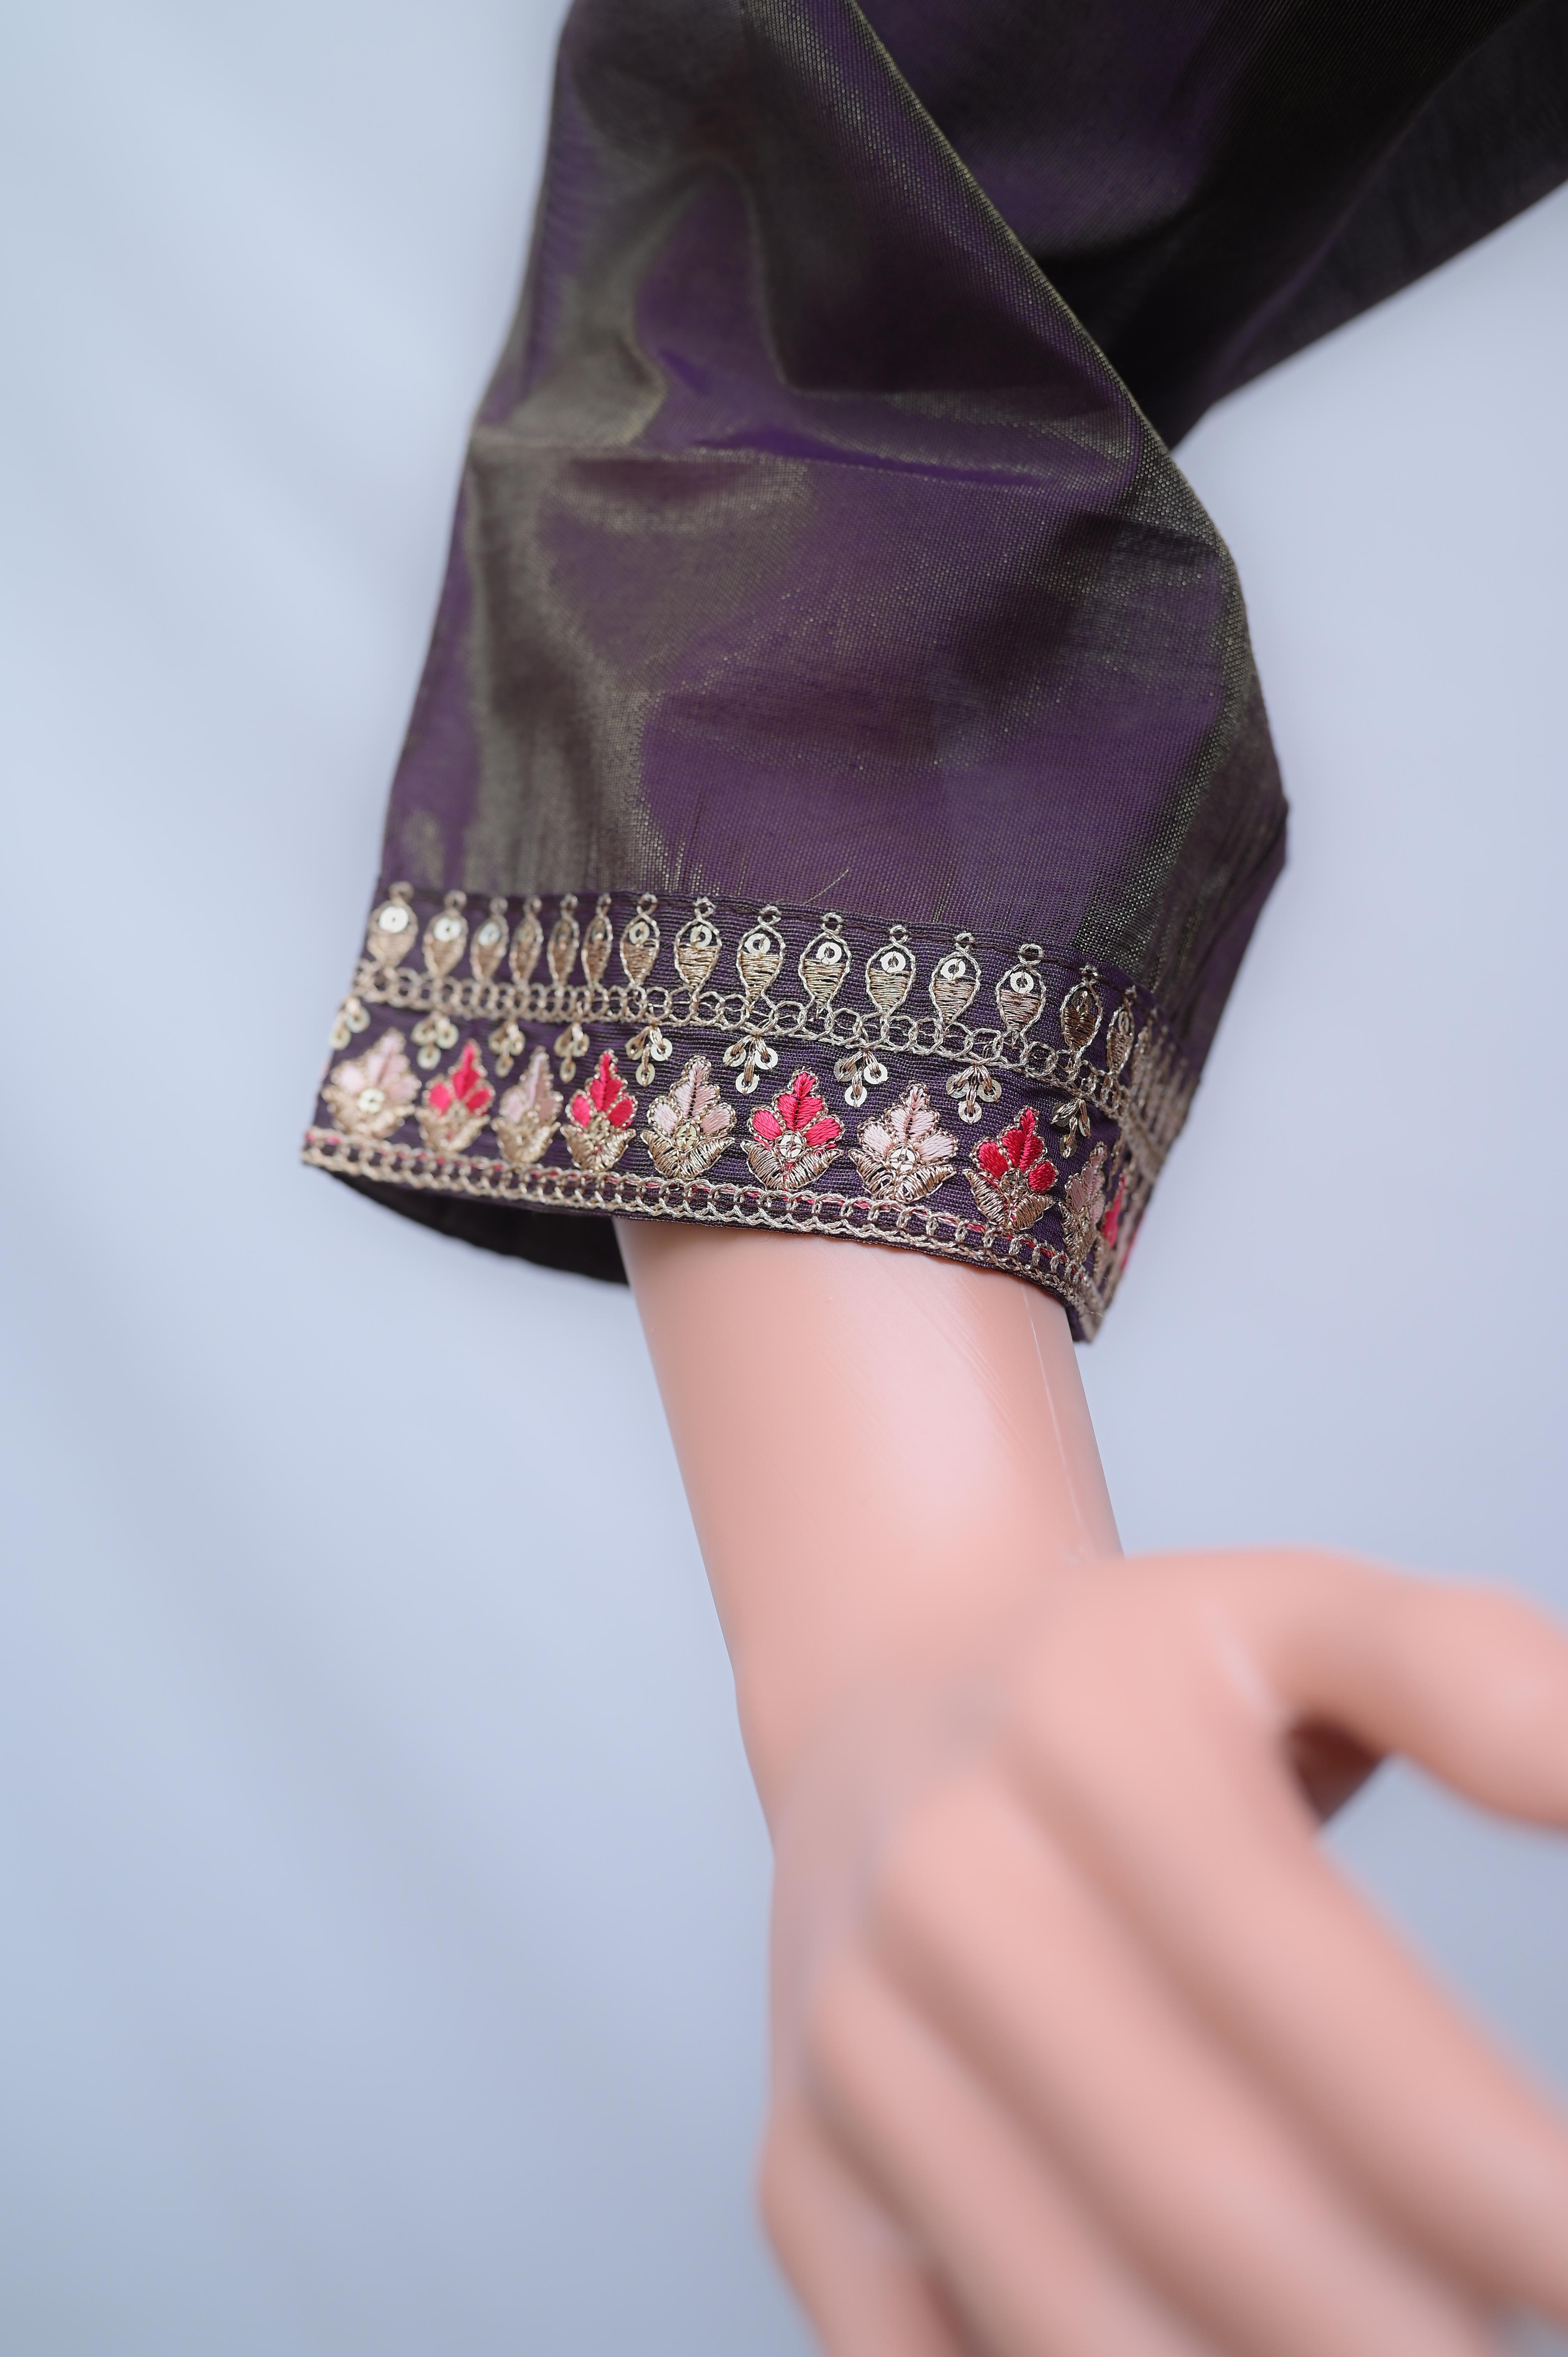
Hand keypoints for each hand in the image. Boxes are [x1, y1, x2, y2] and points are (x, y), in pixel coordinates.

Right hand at [761, 1549, 1567, 2356]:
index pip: (1305, 1985)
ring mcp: (850, 2044)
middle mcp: (940, 1886)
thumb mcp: (1305, 1613)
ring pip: (1065, 2306)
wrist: (889, 1691)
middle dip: (1399, 2327)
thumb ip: (1474, 1678)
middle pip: (1194, 2183)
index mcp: (1079, 1734)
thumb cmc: (1134, 1680)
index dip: (1478, 2161)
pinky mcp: (797, 2168)